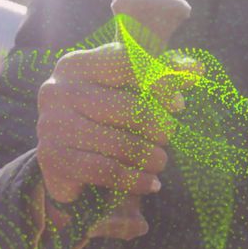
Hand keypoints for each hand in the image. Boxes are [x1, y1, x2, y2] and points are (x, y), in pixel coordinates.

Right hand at [32, 43, 191, 240]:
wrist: (66, 164)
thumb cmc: (103, 120)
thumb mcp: (128, 92)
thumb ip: (160, 75)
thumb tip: (197, 67)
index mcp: (76, 65)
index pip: (128, 64)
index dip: (161, 84)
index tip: (178, 106)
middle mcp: (57, 89)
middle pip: (129, 108)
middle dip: (158, 128)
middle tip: (167, 138)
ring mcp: (50, 124)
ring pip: (120, 143)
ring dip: (150, 158)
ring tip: (160, 162)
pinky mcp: (52, 158)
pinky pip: (107, 170)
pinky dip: (136, 180)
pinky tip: (152, 184)